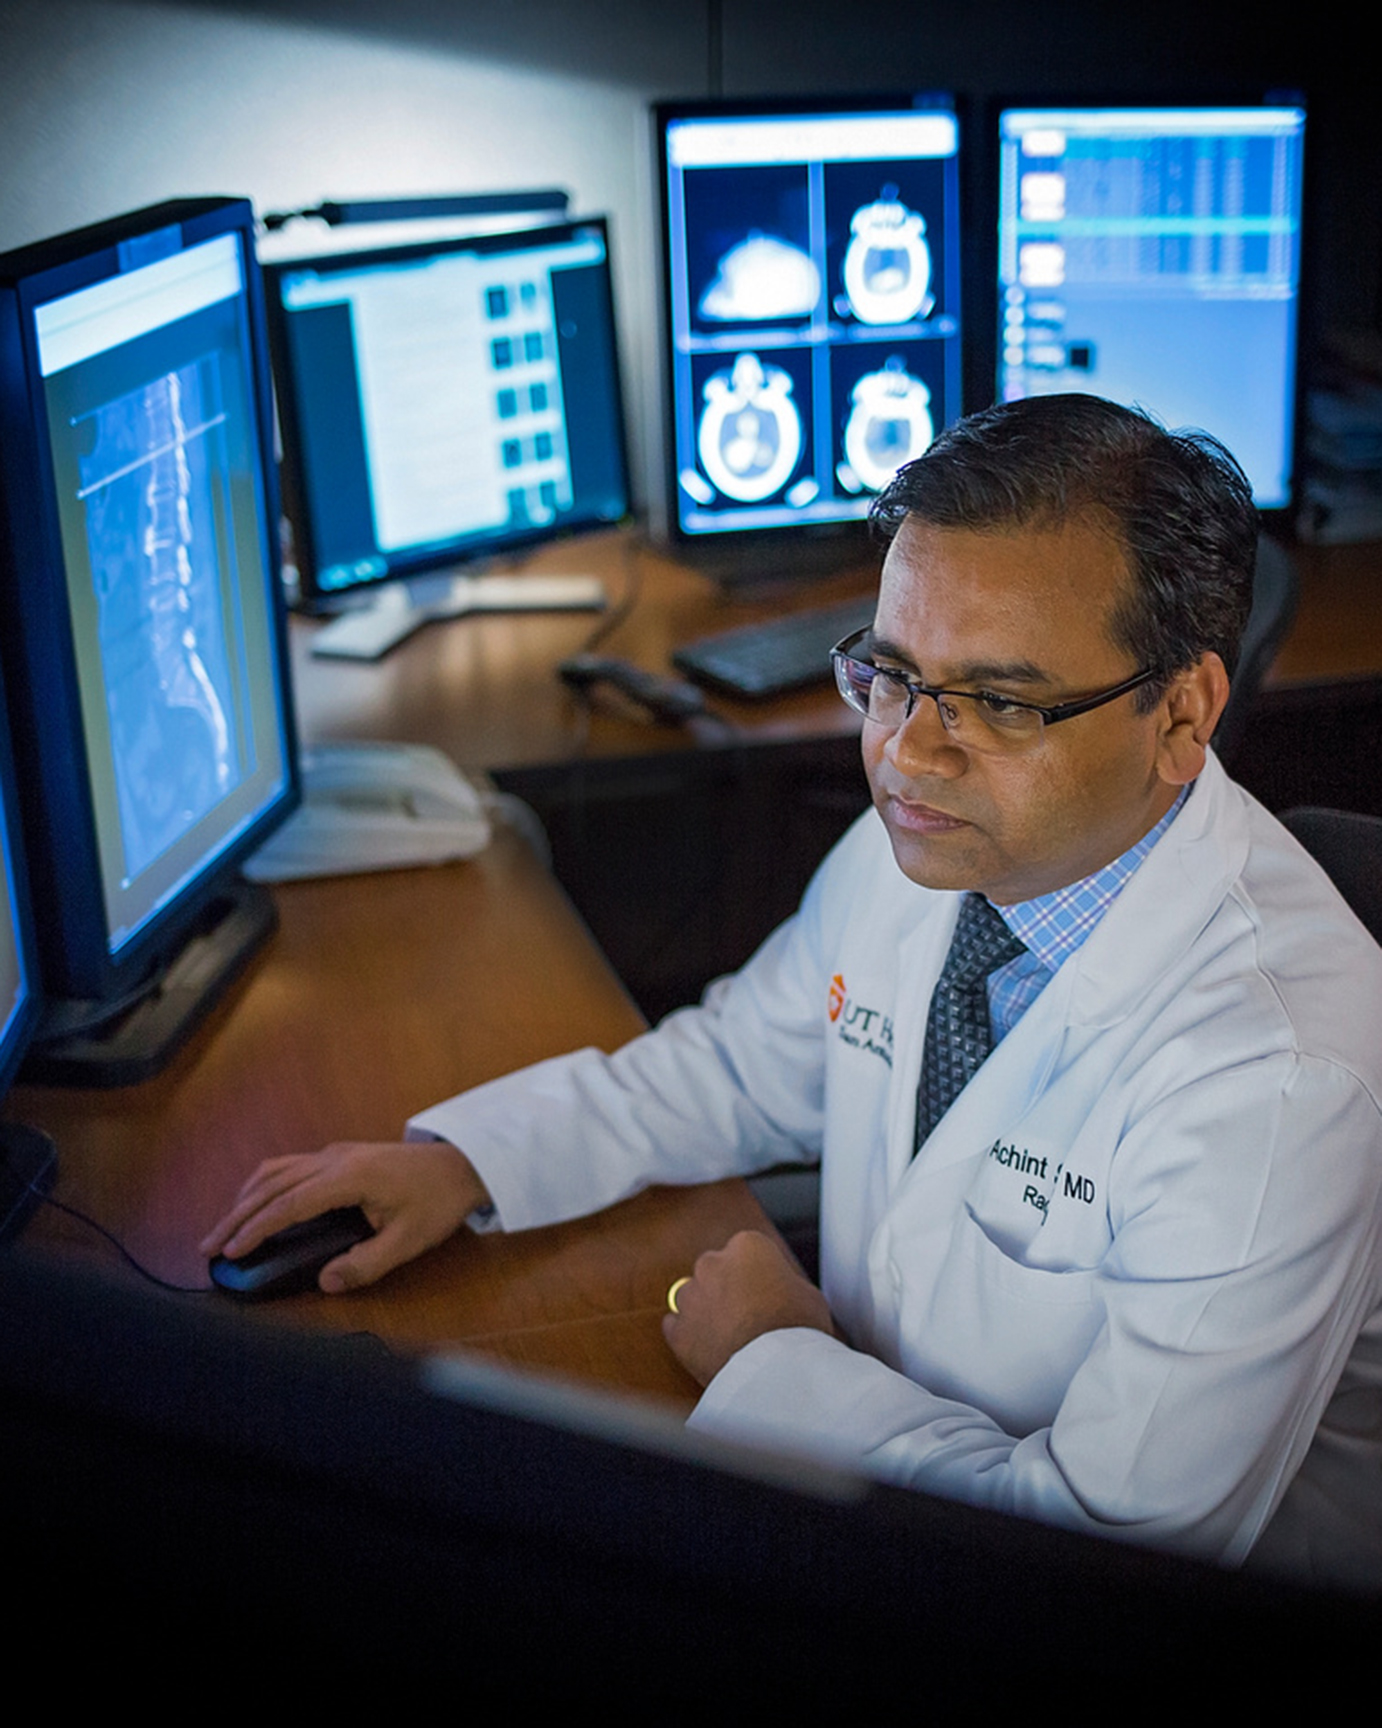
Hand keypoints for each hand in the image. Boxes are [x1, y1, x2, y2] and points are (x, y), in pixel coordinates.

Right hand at [199, 1140, 491, 1293]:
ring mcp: (336, 1152)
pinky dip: (264, 1185)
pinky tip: (256, 1202)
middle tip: (209, 1247)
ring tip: (224, 1228)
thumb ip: (366, 1264)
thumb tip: (325, 1282)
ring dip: (245, 1198)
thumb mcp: (408, 1241)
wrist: (462, 1163)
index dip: (256, 1229)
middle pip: (272, 1185)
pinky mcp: (340, 1154)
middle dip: (237, 1216)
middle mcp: (335, 1158)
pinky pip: (290, 1165)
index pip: (289, 1204)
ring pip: (277, 1170)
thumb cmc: (437, 1202)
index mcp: (349, 1177)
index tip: (231, 1252)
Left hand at [662, 1229, 834, 1387]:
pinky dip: (690, 1336)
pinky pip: (677, 1326)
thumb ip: (784, 1283)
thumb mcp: (808, 1293)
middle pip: (715, 1269)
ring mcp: (690, 1296)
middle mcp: (712, 1264)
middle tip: (748, 1315)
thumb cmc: (798, 1330)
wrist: (776, 1372)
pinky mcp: (677, 1331)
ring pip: (693, 1296)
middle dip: (727, 1287)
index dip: (758, 1274)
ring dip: (707, 1310)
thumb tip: (779, 1291)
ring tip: (731, 1337)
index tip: (766, 1292)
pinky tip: (710, 1349)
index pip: (747, 1251)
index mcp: (747, 1246)